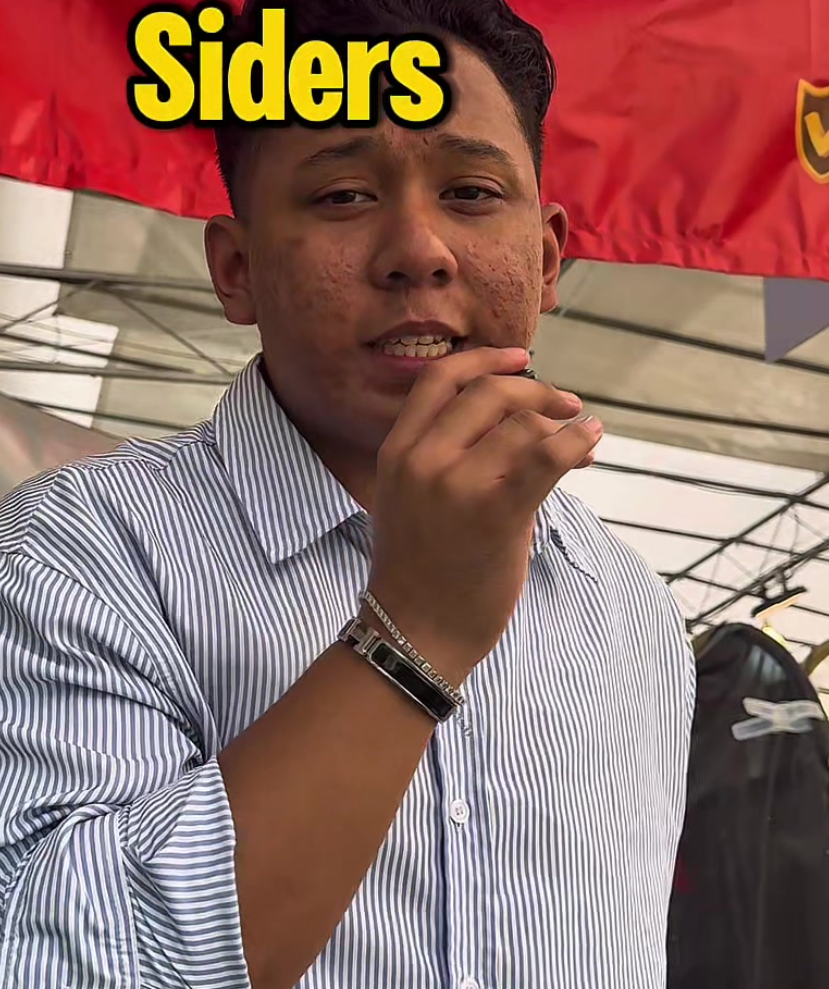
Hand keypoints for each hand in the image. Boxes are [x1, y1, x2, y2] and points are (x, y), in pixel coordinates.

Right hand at [368, 347, 600, 687]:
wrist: (416, 632)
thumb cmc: (422, 570)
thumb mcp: (409, 497)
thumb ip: (444, 453)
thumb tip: (516, 419)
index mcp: (397, 450)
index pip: (440, 379)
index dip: (485, 359)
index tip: (521, 356)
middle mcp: (422, 459)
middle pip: (490, 393)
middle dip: (538, 391)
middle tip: (568, 405)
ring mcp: (455, 485)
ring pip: (523, 424)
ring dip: (563, 424)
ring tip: (584, 440)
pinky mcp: (494, 514)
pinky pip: (546, 458)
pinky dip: (577, 442)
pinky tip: (591, 441)